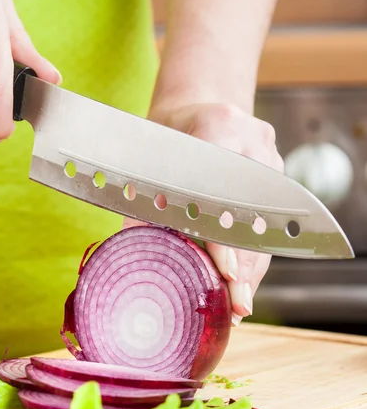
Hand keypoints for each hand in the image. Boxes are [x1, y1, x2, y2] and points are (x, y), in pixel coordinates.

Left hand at [124, 102, 283, 325]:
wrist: (200, 107)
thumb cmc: (167, 134)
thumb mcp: (149, 158)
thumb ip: (143, 201)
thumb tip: (131, 244)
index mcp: (218, 128)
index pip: (224, 193)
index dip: (226, 236)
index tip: (226, 270)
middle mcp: (253, 141)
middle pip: (252, 215)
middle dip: (245, 264)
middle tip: (237, 301)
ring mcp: (270, 156)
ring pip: (266, 222)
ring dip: (253, 266)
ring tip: (241, 302)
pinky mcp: (276, 171)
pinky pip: (271, 220)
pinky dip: (256, 253)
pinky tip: (246, 281)